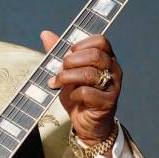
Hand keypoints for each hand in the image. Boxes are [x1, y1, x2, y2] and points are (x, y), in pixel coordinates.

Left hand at [40, 31, 120, 146]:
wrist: (86, 122)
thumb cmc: (79, 95)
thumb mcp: (67, 72)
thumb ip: (58, 53)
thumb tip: (45, 34)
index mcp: (106, 58)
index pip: (100, 41)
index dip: (80, 45)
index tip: (67, 54)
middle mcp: (113, 69)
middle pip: (95, 55)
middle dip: (71, 61)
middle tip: (61, 70)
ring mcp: (112, 86)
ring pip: (90, 73)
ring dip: (68, 77)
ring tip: (58, 83)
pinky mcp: (107, 102)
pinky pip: (87, 92)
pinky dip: (74, 94)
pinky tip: (71, 97)